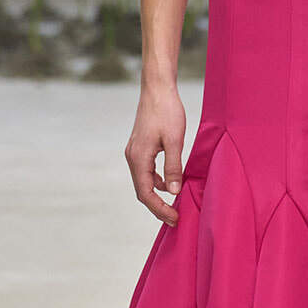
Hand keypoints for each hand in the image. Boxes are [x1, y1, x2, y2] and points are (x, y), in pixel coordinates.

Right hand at [125, 83, 186, 224]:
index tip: (175, 218)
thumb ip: (173, 167)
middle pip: (142, 191)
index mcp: (139, 158)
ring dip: (157, 195)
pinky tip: (171, 184)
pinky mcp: (140, 147)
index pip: (146, 193)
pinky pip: (146, 171)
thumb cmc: (167, 111)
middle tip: (175, 219)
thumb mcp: (175, 141)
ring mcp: (134, 152)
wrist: (157, 88)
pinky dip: (157, 181)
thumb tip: (174, 192)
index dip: (160, 209)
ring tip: (174, 205)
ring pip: (144, 182)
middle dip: (158, 207)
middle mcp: (132, 157)